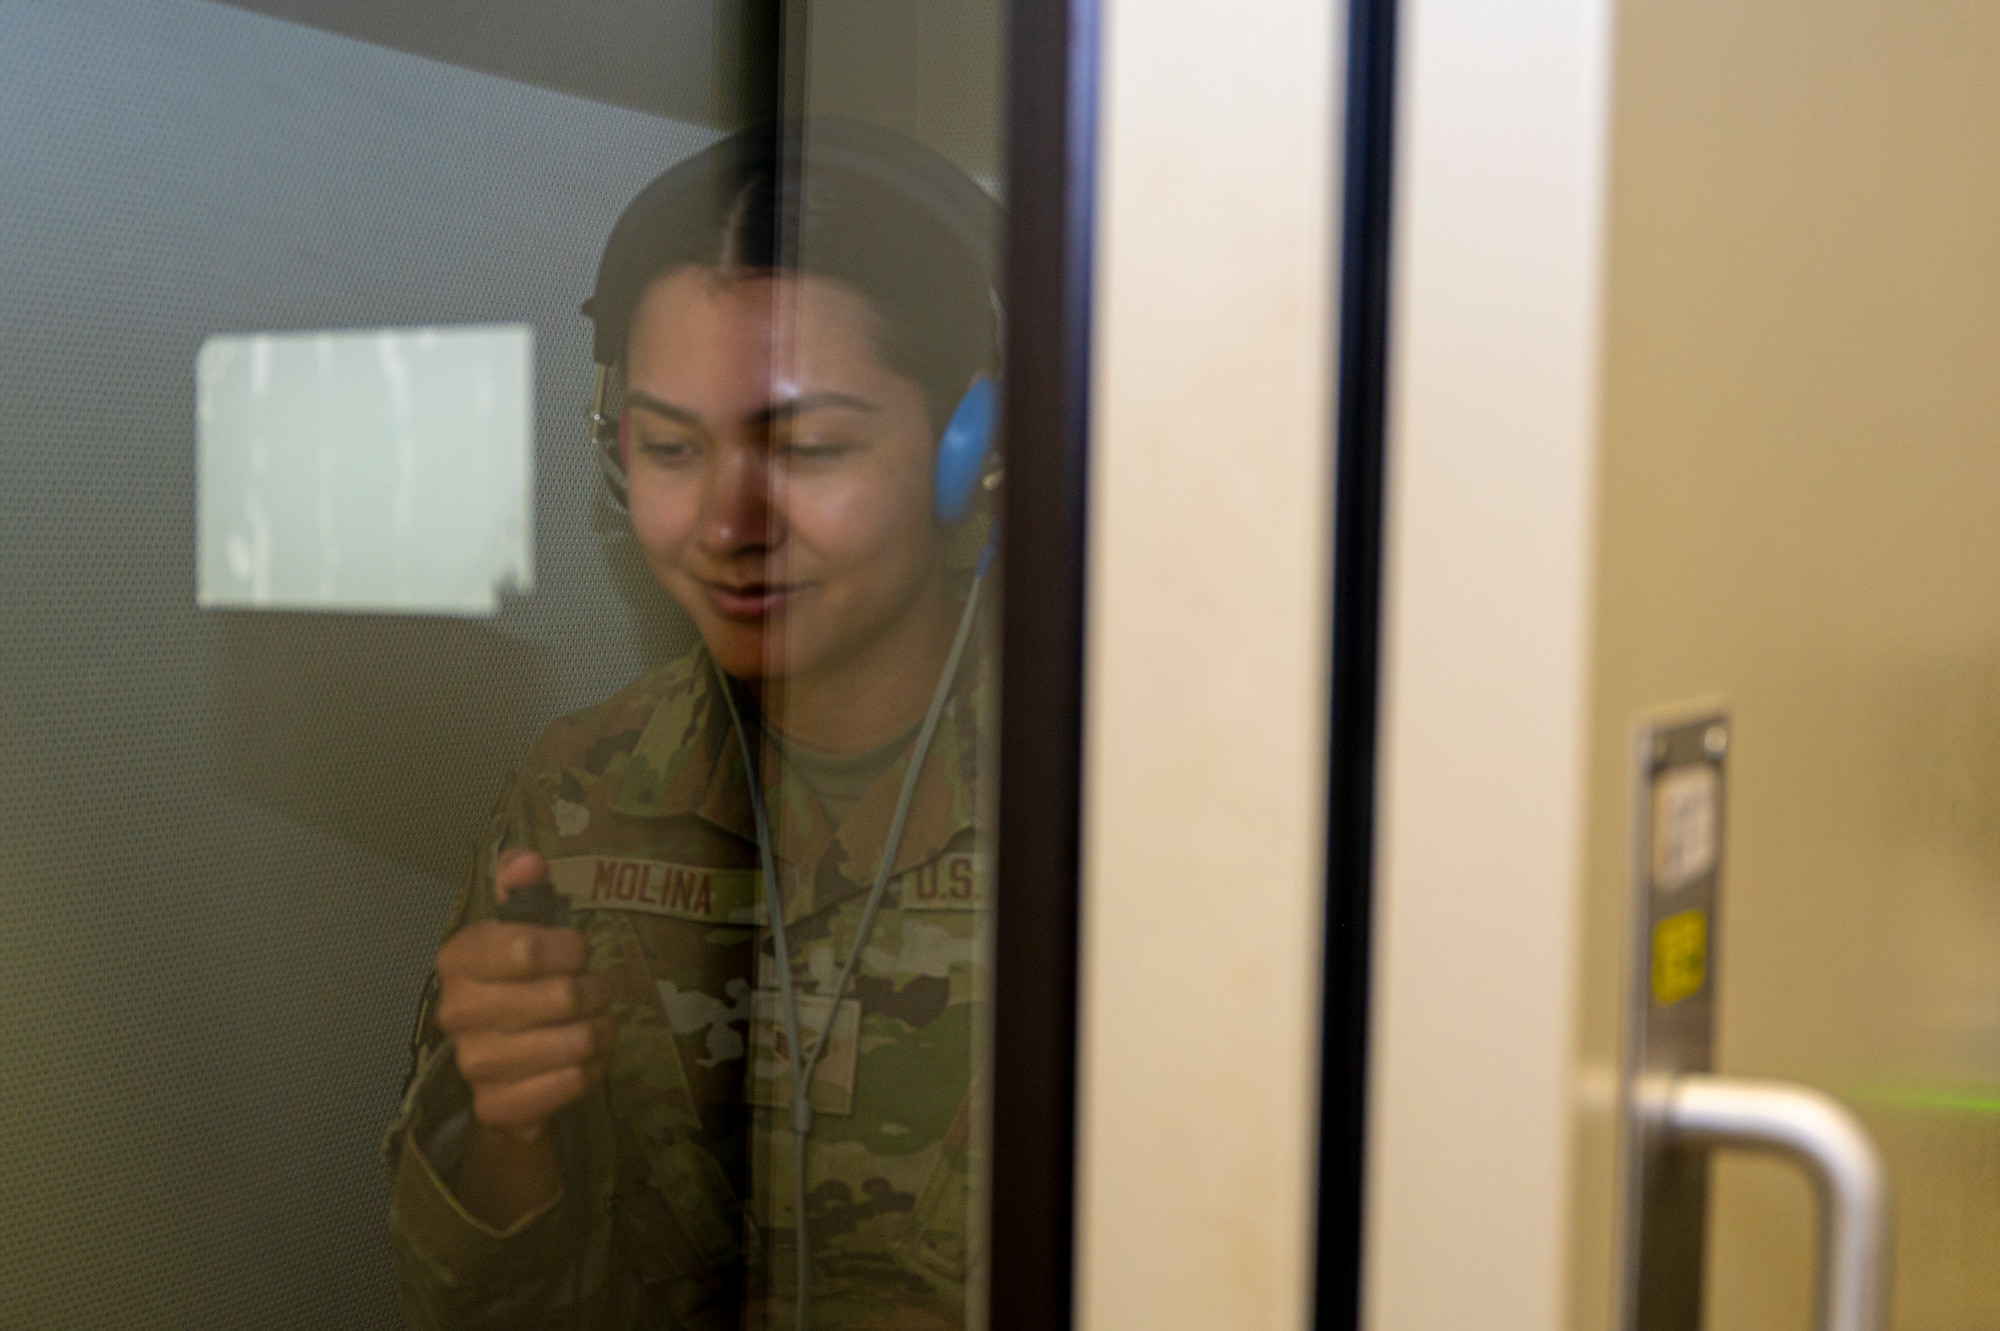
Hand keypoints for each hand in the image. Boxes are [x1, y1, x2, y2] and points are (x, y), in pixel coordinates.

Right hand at [435, 849, 611, 1138]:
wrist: (500, 1065)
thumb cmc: (516, 981)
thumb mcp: (520, 925)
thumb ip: (522, 885)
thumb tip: (528, 860)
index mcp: (459, 960)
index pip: (528, 947)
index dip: (570, 948)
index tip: (577, 952)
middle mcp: (457, 1012)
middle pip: (563, 996)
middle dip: (595, 990)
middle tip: (595, 992)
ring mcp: (475, 1063)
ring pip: (576, 1042)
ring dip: (600, 1031)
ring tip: (594, 1024)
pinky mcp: (497, 1106)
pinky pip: (569, 1085)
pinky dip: (591, 1071)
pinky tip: (583, 1061)